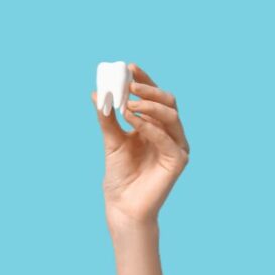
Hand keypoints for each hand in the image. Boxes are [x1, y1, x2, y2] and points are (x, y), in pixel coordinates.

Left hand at [94, 63, 189, 232]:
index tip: (129, 67)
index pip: (156, 97)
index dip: (145, 81)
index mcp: (158, 126)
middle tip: (129, 85)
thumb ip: (107, 118)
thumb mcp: (112, 141)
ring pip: (171, 115)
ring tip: (127, 104)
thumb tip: (96, 92)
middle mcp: (171, 133)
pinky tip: (132, 120)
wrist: (122, 206)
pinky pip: (166, 137)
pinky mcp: (178, 160)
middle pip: (168, 101)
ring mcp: (177, 146)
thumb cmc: (120, 176)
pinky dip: (149, 126)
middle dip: (149, 90)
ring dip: (149, 106)